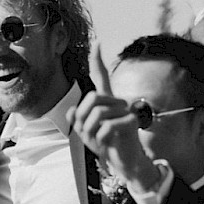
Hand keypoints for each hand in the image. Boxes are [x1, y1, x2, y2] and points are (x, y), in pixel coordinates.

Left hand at [72, 45, 162, 190]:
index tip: (97, 42)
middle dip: (83, 119)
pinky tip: (109, 144)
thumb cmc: (108, 144)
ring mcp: (126, 110)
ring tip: (99, 140)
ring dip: (91, 132)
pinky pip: (106, 128)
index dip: (98, 61)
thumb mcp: (87, 132)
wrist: (125, 161)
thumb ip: (78, 119)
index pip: (102, 78)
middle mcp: (117, 102)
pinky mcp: (131, 122)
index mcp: (107, 102)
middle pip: (91, 99)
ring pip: (96, 114)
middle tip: (89, 135)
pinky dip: (101, 139)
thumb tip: (73, 109)